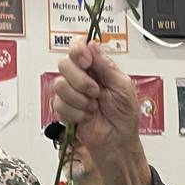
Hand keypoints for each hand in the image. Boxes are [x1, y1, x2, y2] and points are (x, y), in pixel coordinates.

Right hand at [51, 40, 140, 160]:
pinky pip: (59, 104)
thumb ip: (106, 65)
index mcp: (96, 67)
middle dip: (81, 80)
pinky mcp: (64, 109)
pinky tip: (87, 116)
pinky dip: (77, 112)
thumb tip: (92, 45)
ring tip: (93, 106)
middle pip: (64, 63)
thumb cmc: (124, 115)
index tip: (87, 62)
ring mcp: (71, 93)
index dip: (78, 51)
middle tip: (96, 92)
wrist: (118, 140)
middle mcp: (81, 77)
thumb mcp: (123, 85)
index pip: (77, 47)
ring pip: (59, 84)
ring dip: (80, 99)